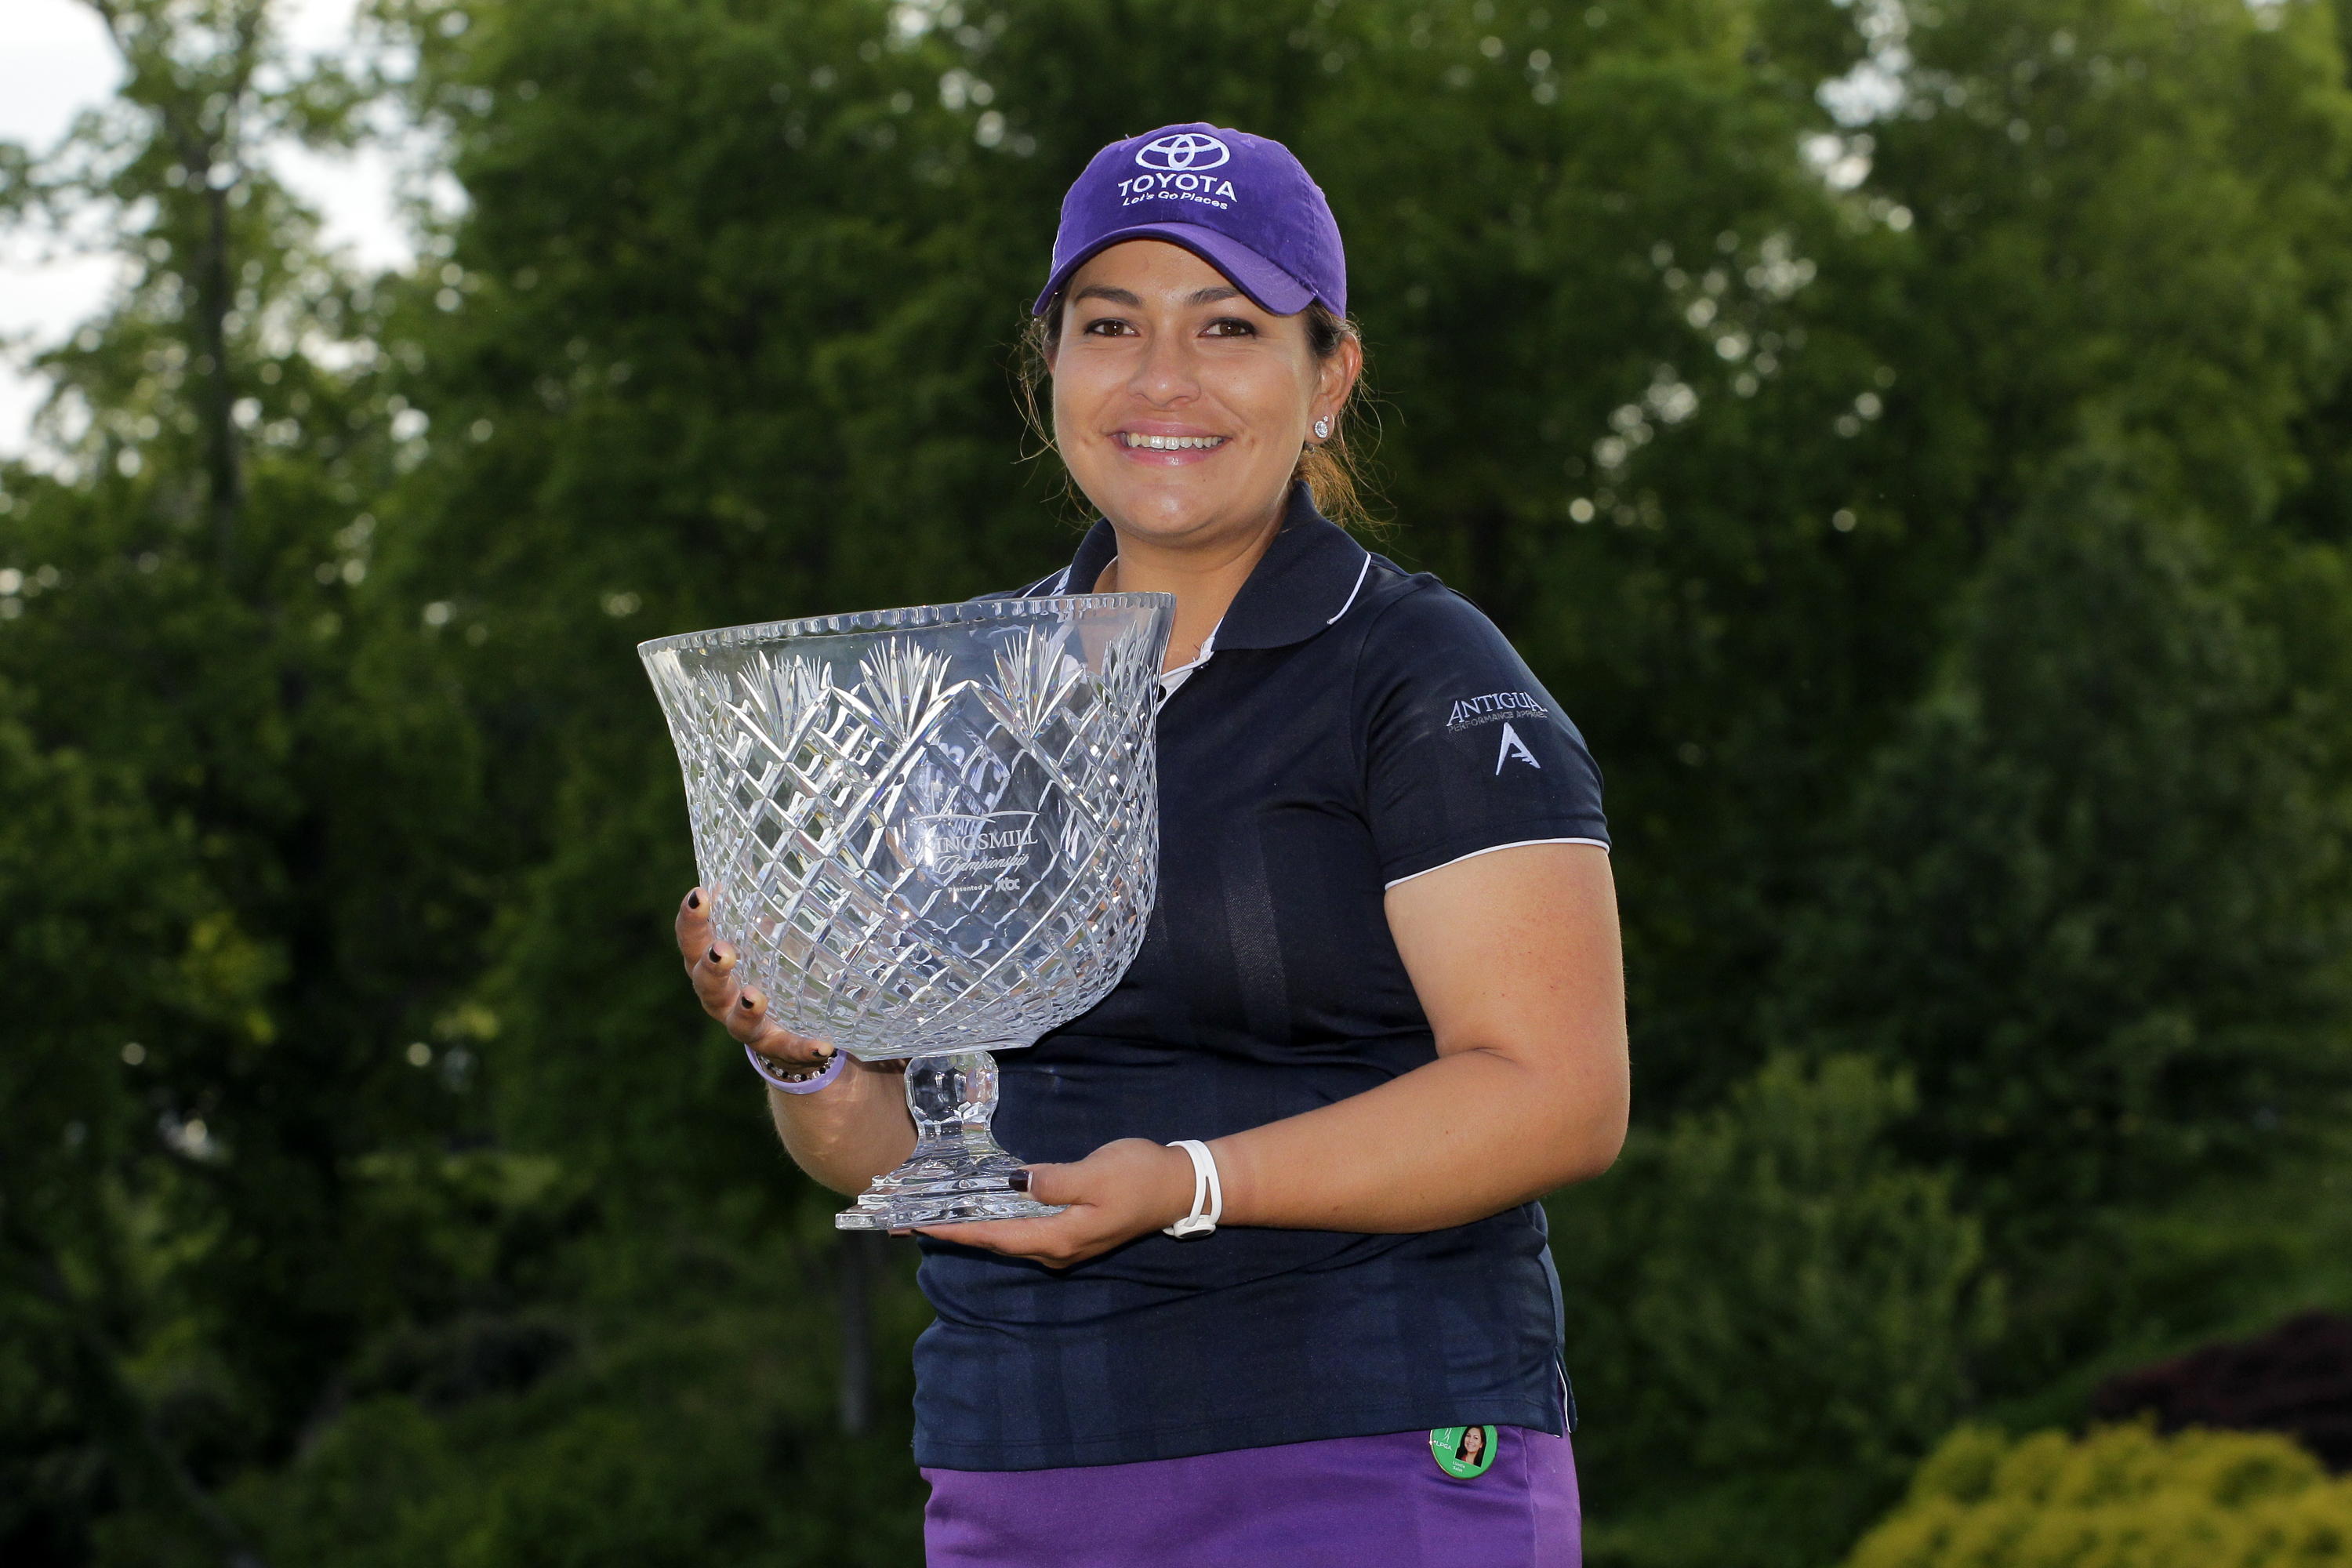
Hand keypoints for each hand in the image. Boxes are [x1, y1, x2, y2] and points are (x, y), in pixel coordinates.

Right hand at [675, 887, 835, 1072]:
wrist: (788, 1030)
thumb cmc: (771, 969)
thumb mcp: (767, 937)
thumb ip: (766, 907)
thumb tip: (778, 853)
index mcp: (713, 965)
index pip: (693, 940)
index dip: (692, 920)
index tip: (700, 894)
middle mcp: (722, 998)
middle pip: (705, 983)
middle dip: (711, 965)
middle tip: (722, 950)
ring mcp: (748, 1028)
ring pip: (737, 1023)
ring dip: (746, 1008)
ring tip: (756, 995)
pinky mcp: (779, 1048)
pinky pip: (791, 1050)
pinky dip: (805, 1049)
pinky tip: (824, 1045)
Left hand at [918, 1138, 1200, 1267]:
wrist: (1179, 1187)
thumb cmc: (1140, 1177)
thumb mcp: (1096, 1174)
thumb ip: (1053, 1181)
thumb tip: (1015, 1182)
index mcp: (1057, 1238)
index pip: (992, 1236)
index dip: (953, 1230)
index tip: (915, 1226)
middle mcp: (1055, 1249)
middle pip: (993, 1241)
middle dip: (954, 1229)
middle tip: (911, 1220)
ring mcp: (1064, 1244)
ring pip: (1006, 1236)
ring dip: (973, 1225)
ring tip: (937, 1212)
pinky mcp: (1071, 1232)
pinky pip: (1022, 1229)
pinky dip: (997, 1219)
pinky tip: (983, 1206)